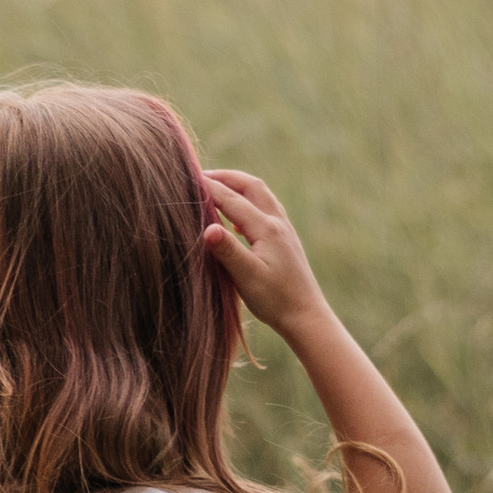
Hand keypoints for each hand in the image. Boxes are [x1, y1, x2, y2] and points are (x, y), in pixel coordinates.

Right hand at [201, 166, 326, 339]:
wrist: (307, 316)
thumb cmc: (276, 300)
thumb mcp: (247, 277)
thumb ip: (227, 250)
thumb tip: (207, 228)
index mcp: (266, 228)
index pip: (231, 199)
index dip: (208, 187)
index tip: (186, 178)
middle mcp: (277, 223)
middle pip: (251, 186)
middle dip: (226, 177)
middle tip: (200, 176)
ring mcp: (284, 230)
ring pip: (260, 194)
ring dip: (238, 186)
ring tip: (216, 189)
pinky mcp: (285, 240)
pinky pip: (265, 209)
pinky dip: (248, 202)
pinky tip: (237, 219)